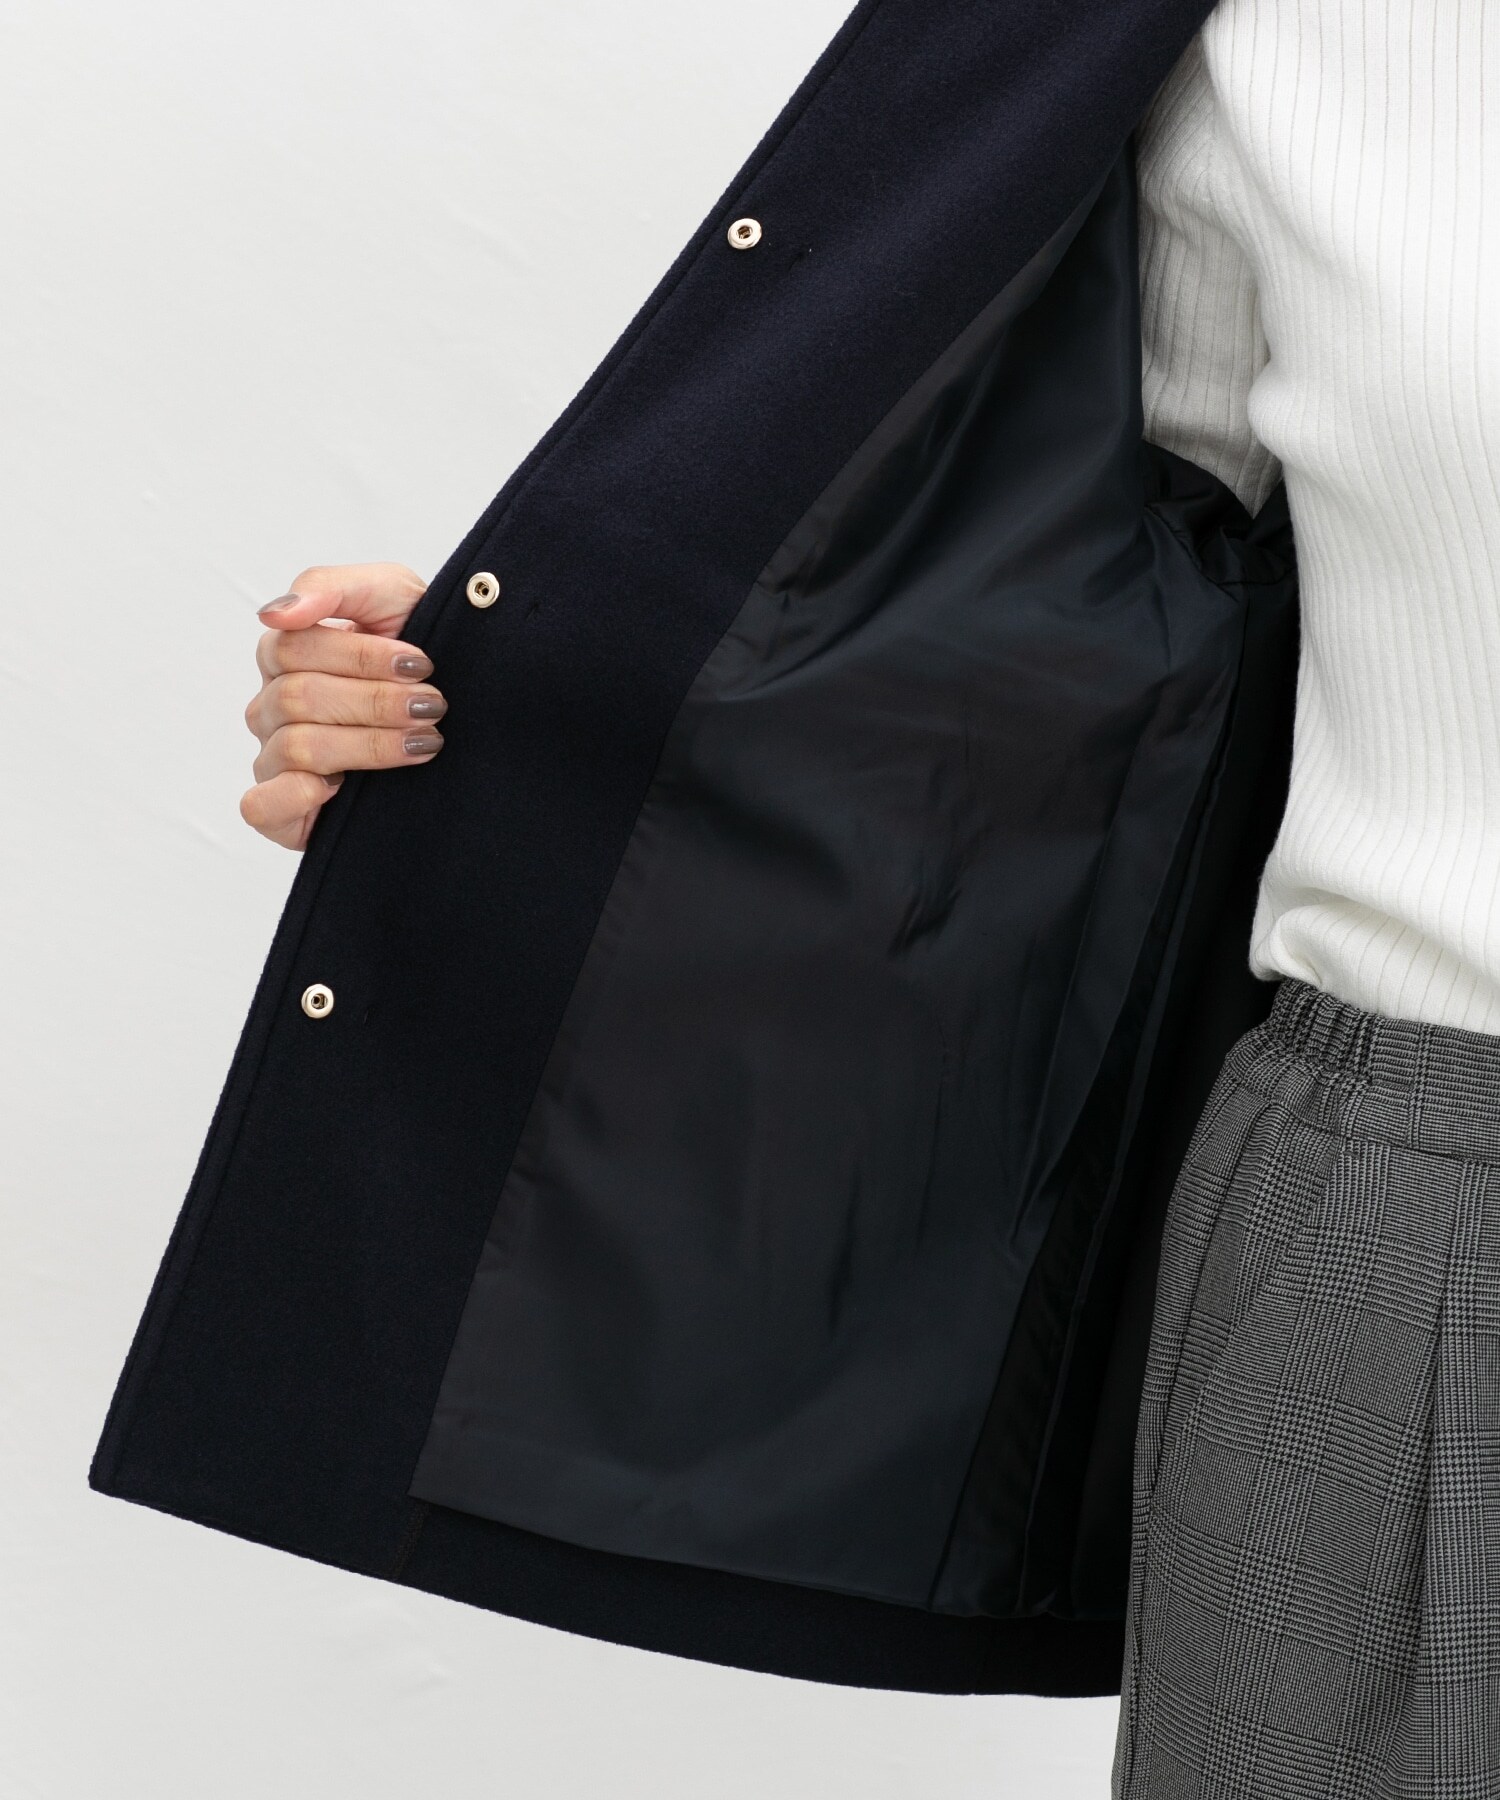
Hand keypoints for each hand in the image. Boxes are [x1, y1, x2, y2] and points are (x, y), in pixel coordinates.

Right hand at [241, 562, 444, 849]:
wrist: (473, 719)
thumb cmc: (417, 650)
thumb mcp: (390, 595)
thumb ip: (331, 586)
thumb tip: (275, 613)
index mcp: (285, 654)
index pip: (296, 648)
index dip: (363, 658)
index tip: (422, 666)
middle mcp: (272, 706)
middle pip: (299, 697)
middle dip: (376, 702)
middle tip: (431, 707)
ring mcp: (272, 759)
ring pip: (296, 748)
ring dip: (368, 746)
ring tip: (422, 742)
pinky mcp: (280, 811)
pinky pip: (260, 806)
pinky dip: (295, 796)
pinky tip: (341, 787)